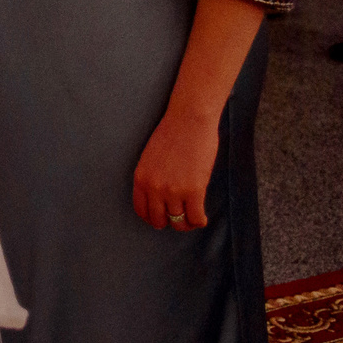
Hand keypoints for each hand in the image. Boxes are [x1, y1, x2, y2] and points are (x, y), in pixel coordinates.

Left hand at [132, 108, 219, 229]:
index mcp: (141, 178)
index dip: (152, 218)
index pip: (141, 210)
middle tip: (179, 218)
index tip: (161, 218)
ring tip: (192, 217)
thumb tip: (158, 198)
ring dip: (186, 223)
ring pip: (178, 222)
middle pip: (159, 220)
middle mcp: (154, 187)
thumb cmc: (172, 134)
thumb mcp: (150, 158)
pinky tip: (202, 216)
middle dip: (169, 222)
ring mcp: (174, 190)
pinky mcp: (194, 190)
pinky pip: (196, 218)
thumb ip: (152, 178)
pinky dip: (199, 221)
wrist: (189, 120)